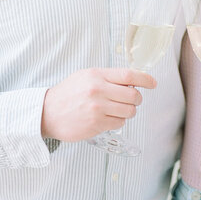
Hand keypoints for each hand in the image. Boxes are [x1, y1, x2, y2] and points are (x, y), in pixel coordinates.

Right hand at [42, 68, 156, 141]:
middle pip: (133, 95)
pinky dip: (117, 121)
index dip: (145, 79)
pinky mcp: (96, 124)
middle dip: (137, 99)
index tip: (153, 83)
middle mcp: (98, 90)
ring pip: (129, 111)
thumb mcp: (86, 76)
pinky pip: (119, 123)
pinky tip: (107, 118)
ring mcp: (98, 108)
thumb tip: (132, 81)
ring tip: (116, 110)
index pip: (129, 75)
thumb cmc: (68, 93)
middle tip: (132, 100)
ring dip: (128, 112)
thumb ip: (108, 77)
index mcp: (97, 75)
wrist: (47, 112)